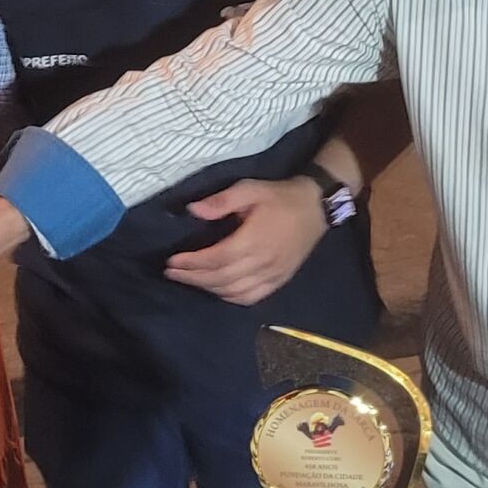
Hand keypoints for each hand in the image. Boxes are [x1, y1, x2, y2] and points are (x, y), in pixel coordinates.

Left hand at [164, 177, 329, 305]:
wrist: (316, 207)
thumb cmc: (280, 197)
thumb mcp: (250, 189)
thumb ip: (221, 201)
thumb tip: (192, 211)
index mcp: (254, 240)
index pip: (216, 259)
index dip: (191, 263)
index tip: (171, 262)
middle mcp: (263, 263)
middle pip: (221, 279)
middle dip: (193, 278)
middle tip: (172, 274)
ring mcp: (273, 275)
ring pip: (234, 292)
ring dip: (208, 289)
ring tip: (189, 280)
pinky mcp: (279, 280)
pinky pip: (251, 297)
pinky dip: (230, 298)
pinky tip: (217, 291)